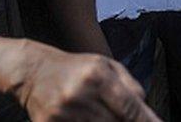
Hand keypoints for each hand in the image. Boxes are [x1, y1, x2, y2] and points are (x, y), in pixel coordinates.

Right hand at [19, 49, 158, 121]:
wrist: (34, 71)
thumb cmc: (76, 68)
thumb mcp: (106, 65)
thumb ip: (130, 86)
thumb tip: (147, 111)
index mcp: (97, 75)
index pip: (129, 107)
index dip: (146, 121)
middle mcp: (80, 94)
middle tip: (121, 116)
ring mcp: (63, 113)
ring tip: (100, 113)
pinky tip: (87, 118)